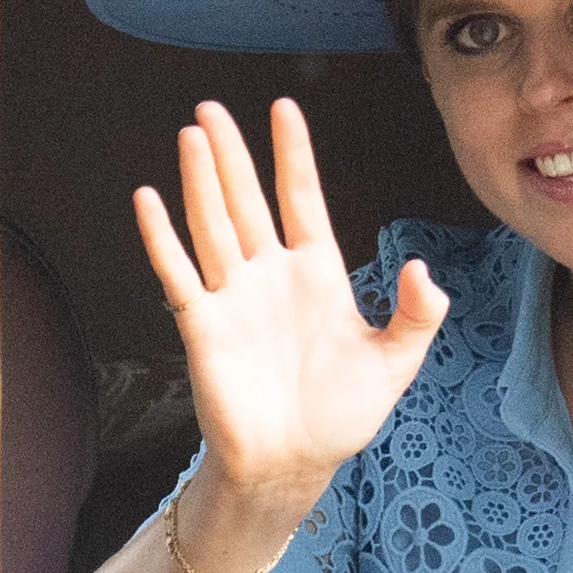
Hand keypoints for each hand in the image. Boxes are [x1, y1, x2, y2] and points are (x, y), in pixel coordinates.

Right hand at [135, 99, 448, 512]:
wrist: (293, 465)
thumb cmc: (341, 415)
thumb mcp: (395, 363)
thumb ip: (417, 315)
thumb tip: (424, 269)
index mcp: (318, 274)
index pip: (302, 199)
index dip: (293, 155)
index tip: (284, 108)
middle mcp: (271, 276)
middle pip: (247, 200)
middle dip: (233, 154)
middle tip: (212, 107)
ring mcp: (233, 297)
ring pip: (212, 225)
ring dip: (200, 181)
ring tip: (191, 135)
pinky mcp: (202, 326)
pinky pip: (178, 273)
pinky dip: (162, 237)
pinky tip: (149, 199)